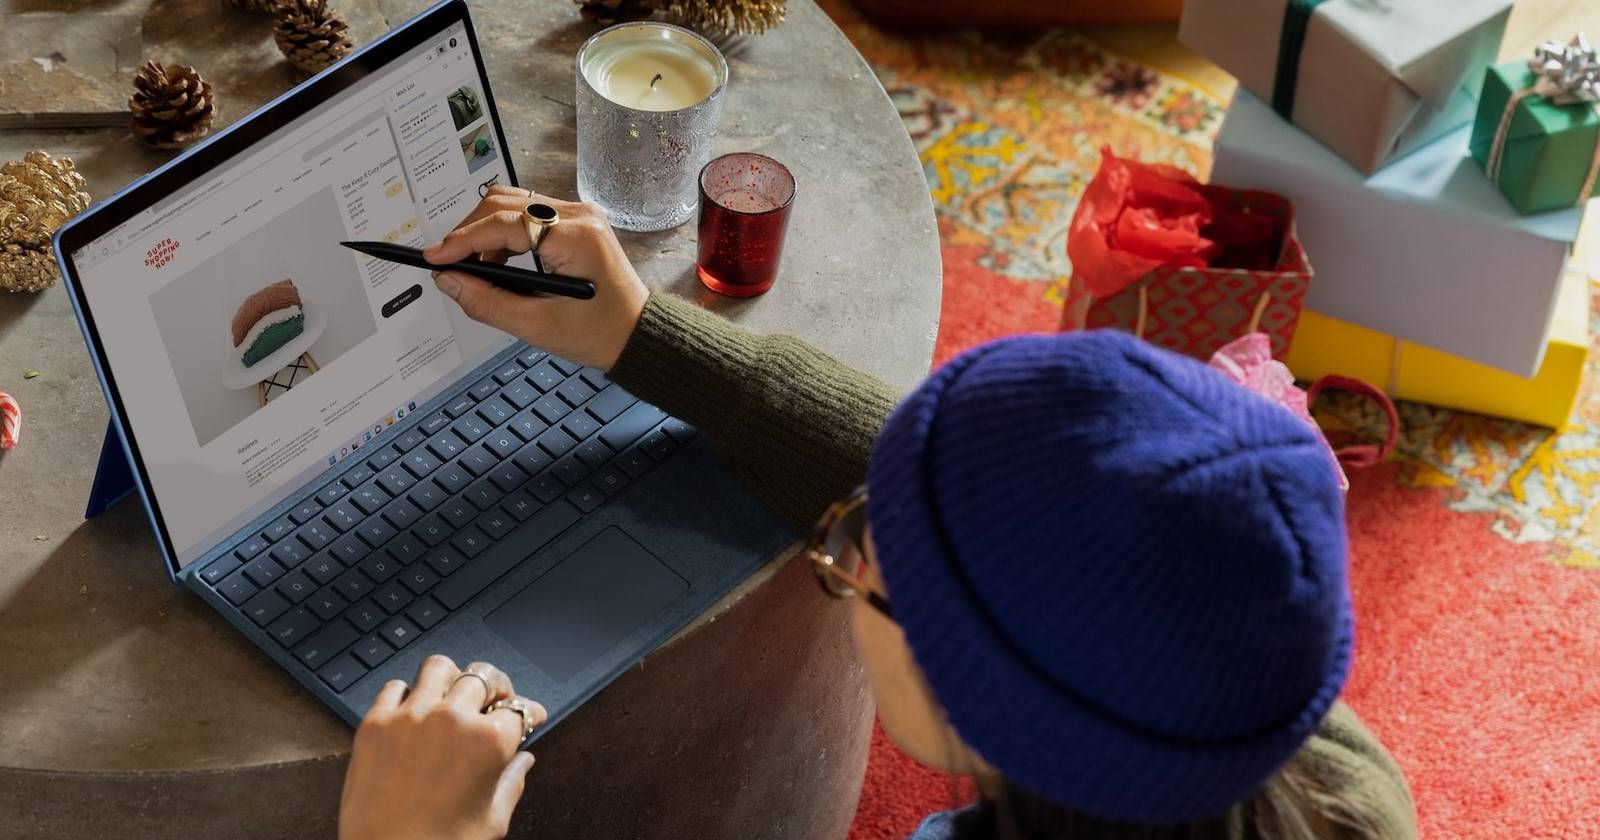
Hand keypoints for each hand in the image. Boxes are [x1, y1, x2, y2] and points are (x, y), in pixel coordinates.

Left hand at [339, 656, 546, 839]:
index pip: (520, 708)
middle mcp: (453, 719)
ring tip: (450, 695)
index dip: (528, 712)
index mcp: (490, 742)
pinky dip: (406, 694)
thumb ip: (512, 782)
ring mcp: (412, 717)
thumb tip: (523, 761)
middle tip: (493, 701)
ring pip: (438, 666)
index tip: (528, 715)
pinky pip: (394, 687)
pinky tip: (412, 710)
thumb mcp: (492, 819)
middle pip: (484, 676)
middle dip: (495, 687)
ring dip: (451, 678)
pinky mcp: (376, 724)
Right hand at [425, 187, 649, 369]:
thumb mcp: (538, 326)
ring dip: (484, 232)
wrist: (637, 334)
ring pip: (512, 204)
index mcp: (576, 237)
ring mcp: (578, 214)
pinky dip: (503, 235)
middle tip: (449, 266)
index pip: (504, 224)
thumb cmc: (600, 333)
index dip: (463, 241)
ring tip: (475, 270)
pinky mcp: (575, 222)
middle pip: (503, 204)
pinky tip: (498, 265)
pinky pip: (527, 214)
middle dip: (469, 233)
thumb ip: (487, 302)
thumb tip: (448, 281)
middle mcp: (579, 215)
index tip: (435, 258)